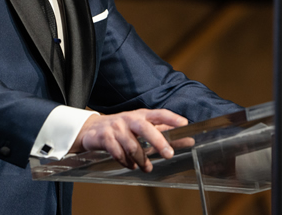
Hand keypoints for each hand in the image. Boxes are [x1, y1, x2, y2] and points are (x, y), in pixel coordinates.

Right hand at [71, 108, 188, 171]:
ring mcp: (116, 128)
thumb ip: (164, 133)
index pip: (158, 113)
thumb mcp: (142, 127)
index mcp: (141, 115)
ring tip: (147, 168)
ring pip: (132, 146)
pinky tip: (131, 165)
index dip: (171, 117)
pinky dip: (127, 163)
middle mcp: (129, 119)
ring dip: (142, 160)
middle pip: (145, 128)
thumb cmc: (124, 128)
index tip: (184, 123)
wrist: (93, 130)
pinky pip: (118, 154)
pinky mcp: (105, 138)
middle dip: (158, 142)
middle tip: (169, 154)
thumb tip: (189, 140)